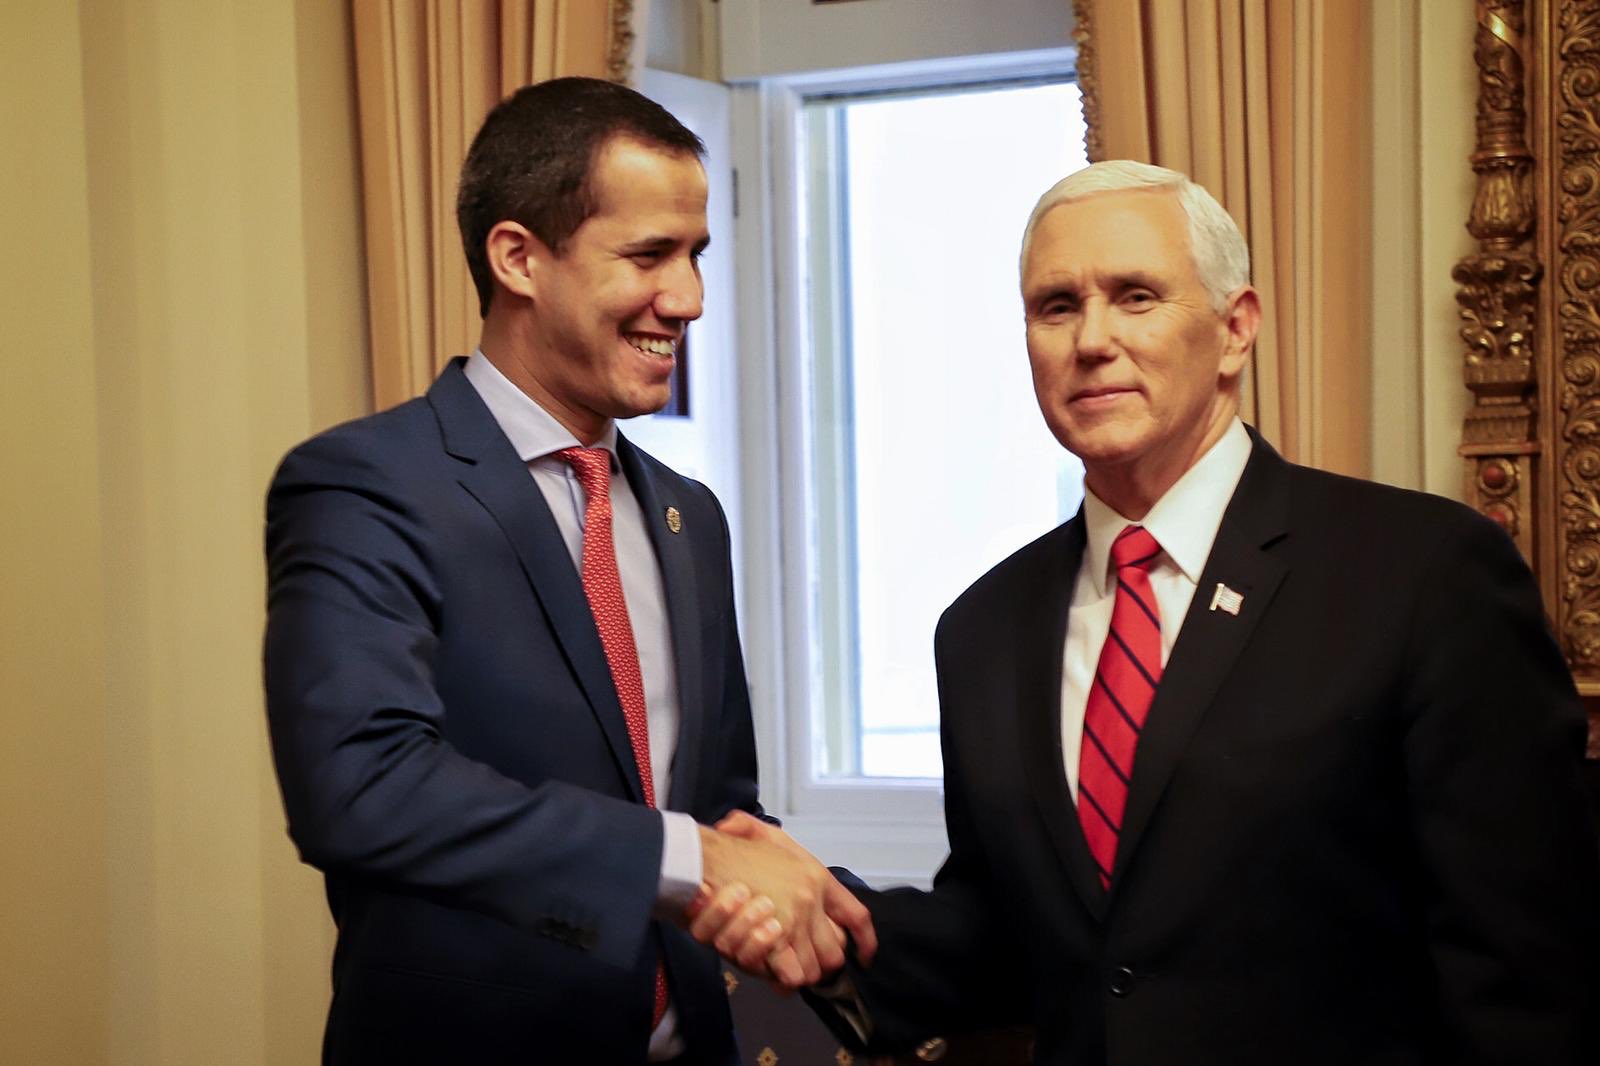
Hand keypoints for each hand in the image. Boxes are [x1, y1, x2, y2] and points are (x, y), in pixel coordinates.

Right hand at [687, 812, 875, 988]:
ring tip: (786, 971)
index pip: (856, 916)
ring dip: (801, 974)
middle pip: (835, 952)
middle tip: (805, 965)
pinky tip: (774, 976)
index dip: (864, 942)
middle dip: (821, 965)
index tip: (864, 956)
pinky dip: (783, 979)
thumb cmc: (732, 847)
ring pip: (813, 967)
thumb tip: (786, 863)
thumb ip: (779, 843)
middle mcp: (813, 900)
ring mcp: (795, 920)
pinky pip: (792, 974)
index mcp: (817, 876)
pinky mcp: (774, 938)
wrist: (706, 856)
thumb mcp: (765, 835)